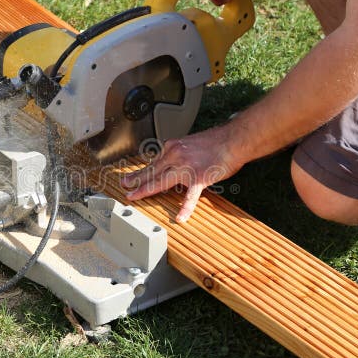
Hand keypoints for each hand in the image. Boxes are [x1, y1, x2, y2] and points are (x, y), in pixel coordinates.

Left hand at [121, 128, 243, 222]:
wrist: (233, 140)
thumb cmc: (216, 142)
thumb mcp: (190, 143)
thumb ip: (180, 153)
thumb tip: (172, 162)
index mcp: (173, 147)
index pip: (155, 162)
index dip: (143, 170)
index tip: (134, 175)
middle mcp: (175, 156)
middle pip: (151, 171)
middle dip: (136, 179)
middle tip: (124, 184)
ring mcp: (186, 168)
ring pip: (160, 181)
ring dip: (144, 189)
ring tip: (133, 196)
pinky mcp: (199, 178)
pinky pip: (190, 196)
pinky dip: (185, 208)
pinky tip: (180, 218)